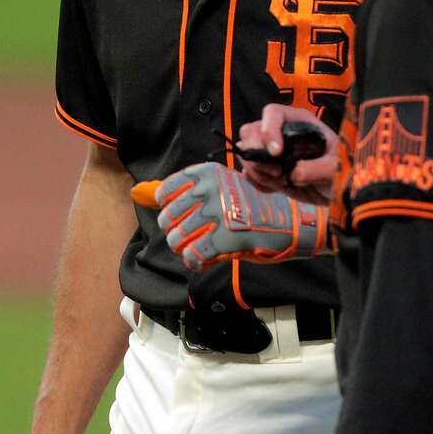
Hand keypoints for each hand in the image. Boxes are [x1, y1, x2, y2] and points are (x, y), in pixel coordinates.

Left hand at [155, 162, 329, 276]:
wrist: (290, 219)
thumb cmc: (253, 204)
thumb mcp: (221, 186)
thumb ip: (185, 191)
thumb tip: (142, 193)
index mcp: (207, 172)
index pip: (166, 191)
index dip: (169, 208)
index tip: (181, 214)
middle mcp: (210, 189)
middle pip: (167, 218)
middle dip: (175, 232)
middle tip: (192, 235)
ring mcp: (218, 213)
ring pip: (177, 239)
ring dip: (185, 248)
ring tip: (200, 247)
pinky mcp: (226, 238)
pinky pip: (193, 255)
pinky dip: (195, 261)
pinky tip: (205, 257)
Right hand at [239, 105, 339, 202]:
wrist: (336, 190)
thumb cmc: (341, 170)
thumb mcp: (336, 167)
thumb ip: (318, 168)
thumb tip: (294, 173)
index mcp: (298, 121)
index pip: (273, 113)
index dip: (269, 130)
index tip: (276, 153)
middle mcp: (280, 131)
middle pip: (250, 131)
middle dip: (257, 154)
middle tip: (277, 172)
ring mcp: (270, 151)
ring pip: (246, 152)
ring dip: (258, 171)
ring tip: (281, 180)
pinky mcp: (266, 169)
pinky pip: (249, 172)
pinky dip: (259, 182)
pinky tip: (277, 187)